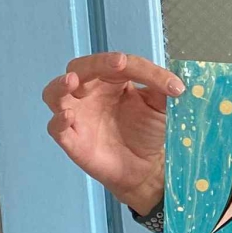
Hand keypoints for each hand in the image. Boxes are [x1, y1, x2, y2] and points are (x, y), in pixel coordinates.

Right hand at [42, 52, 182, 214]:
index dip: (144, 70)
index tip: (173, 86)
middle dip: (98, 64)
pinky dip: (59, 121)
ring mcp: (77, 115)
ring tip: (72, 80)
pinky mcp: (72, 140)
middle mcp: (89, 93)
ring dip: (60, 85)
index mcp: (111, 80)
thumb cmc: (148, 133)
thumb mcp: (160, 109)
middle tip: (118, 64)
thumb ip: (163, 92)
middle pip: (82, 69)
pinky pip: (56, 128)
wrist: (146, 169)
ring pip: (55, 94)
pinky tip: (69, 116)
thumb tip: (176, 83)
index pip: (121, 66)